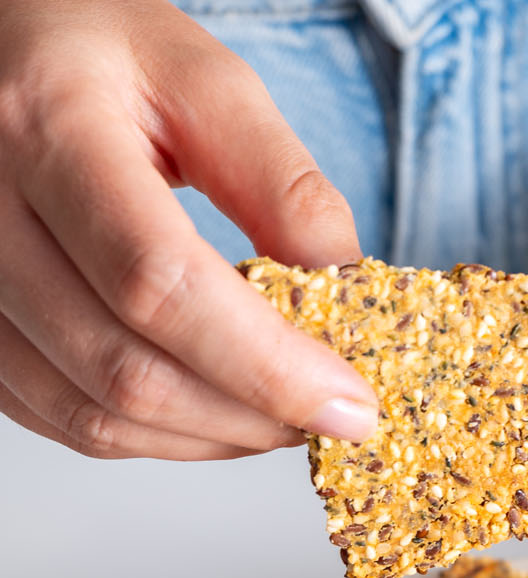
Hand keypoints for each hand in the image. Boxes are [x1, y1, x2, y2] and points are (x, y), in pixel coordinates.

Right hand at [0, 0, 376, 459]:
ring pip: (96, 417)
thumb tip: (344, 295)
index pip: (159, 282)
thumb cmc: (94, 54)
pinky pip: (68, 423)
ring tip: (278, 413)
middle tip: (325, 415)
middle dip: (250, 415)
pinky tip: (213, 409)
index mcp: (46, 123)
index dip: (265, 365)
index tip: (347, 402)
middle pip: (126, 371)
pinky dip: (158, 439)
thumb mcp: (202, 78)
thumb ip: (280, 183)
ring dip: (210, 439)